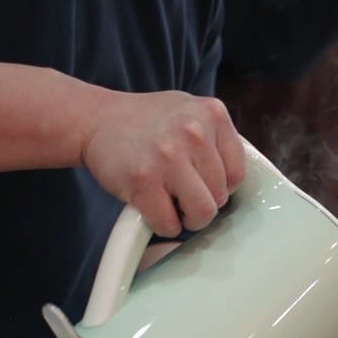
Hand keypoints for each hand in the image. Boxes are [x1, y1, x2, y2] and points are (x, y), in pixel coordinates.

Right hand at [81, 90, 245, 236]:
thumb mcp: (191, 113)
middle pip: (221, 196)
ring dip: (187, 218)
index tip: (202, 182)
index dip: (220, 186)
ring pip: (202, 213)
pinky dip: (164, 224)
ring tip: (170, 202)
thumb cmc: (148, 124)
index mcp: (212, 113)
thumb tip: (243, 182)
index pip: (238, 174)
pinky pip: (170, 224)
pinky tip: (152, 206)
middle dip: (202, 202)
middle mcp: (193, 131)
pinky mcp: (144, 180)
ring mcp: (168, 156)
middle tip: (180, 192)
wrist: (94, 119)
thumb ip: (218, 139)